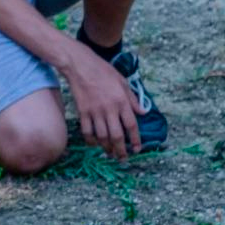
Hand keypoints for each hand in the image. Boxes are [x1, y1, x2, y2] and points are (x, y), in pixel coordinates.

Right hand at [59, 44, 146, 158]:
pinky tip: (95, 144)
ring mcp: (95, 111)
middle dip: (120, 150)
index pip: (131, 125)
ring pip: (102, 136)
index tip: (137, 149)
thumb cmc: (103, 71)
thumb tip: (144, 112)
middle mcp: (109, 108)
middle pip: (116, 135)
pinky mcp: (83, 112)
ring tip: (110, 153)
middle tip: (122, 158)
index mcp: (122, 101)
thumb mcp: (123, 81)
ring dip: (107, 148)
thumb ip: (133, 99)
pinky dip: (91, 140)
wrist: (80, 65)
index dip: (135, 140)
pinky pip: (87, 131)